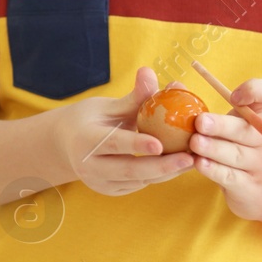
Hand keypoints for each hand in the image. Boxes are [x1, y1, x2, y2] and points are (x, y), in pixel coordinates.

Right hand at [58, 67, 194, 196]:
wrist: (66, 145)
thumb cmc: (89, 119)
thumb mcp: (106, 106)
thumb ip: (132, 96)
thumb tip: (149, 71)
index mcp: (85, 141)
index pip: (114, 144)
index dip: (136, 145)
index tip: (160, 144)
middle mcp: (90, 167)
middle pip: (129, 170)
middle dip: (162, 166)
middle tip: (190, 158)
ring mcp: (100, 183)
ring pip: (139, 180)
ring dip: (168, 172)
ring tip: (194, 161)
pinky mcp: (111, 191)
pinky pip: (139, 184)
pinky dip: (161, 176)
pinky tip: (180, 166)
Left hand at [189, 78, 261, 225]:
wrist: (256, 194)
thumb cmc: (234, 152)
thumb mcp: (227, 130)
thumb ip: (206, 110)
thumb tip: (175, 85)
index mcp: (257, 119)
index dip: (257, 91)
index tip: (235, 96)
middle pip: (246, 129)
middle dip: (222, 125)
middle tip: (200, 122)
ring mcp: (259, 165)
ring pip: (236, 155)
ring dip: (214, 148)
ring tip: (195, 143)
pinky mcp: (251, 187)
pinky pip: (231, 177)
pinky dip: (215, 170)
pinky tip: (199, 164)